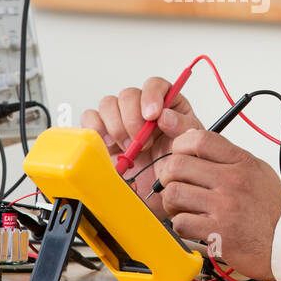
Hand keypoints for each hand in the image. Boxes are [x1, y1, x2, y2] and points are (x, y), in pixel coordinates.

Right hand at [80, 76, 203, 218]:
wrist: (161, 196)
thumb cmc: (176, 167)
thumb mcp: (189, 147)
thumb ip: (183, 128)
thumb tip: (166, 115)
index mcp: (166, 104)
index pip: (155, 85)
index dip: (152, 96)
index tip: (153, 116)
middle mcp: (141, 108)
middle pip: (128, 94)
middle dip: (133, 119)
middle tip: (141, 143)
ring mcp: (120, 120)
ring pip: (108, 104)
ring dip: (117, 127)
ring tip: (129, 150)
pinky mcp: (103, 134)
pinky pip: (90, 119)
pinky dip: (96, 130)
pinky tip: (110, 145)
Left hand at [154, 128, 280, 280]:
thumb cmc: (268, 207)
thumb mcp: (255, 169)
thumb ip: (226, 155)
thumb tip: (191, 137)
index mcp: (241, 162)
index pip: (199, 139)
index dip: (180, 145)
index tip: (178, 155)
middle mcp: (233, 181)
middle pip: (178, 165)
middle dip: (167, 175)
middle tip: (173, 183)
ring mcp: (225, 207)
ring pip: (174, 193)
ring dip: (171, 201)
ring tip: (181, 206)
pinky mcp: (217, 232)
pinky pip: (180, 222)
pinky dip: (180, 224)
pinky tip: (192, 224)